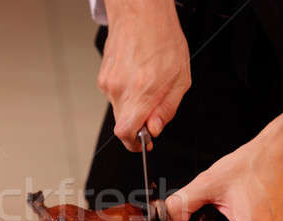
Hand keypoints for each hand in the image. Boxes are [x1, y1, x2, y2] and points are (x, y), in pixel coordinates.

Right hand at [99, 0, 190, 151]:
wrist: (141, 14)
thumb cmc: (162, 39)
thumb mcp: (180, 79)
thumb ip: (167, 108)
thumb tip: (155, 129)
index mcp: (141, 92)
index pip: (126, 133)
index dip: (134, 143)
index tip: (142, 143)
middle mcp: (120, 90)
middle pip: (123, 122)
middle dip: (138, 121)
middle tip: (153, 107)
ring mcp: (108, 83)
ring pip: (119, 108)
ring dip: (133, 104)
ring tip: (147, 82)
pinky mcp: (102, 76)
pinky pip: (114, 94)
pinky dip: (126, 91)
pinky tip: (136, 75)